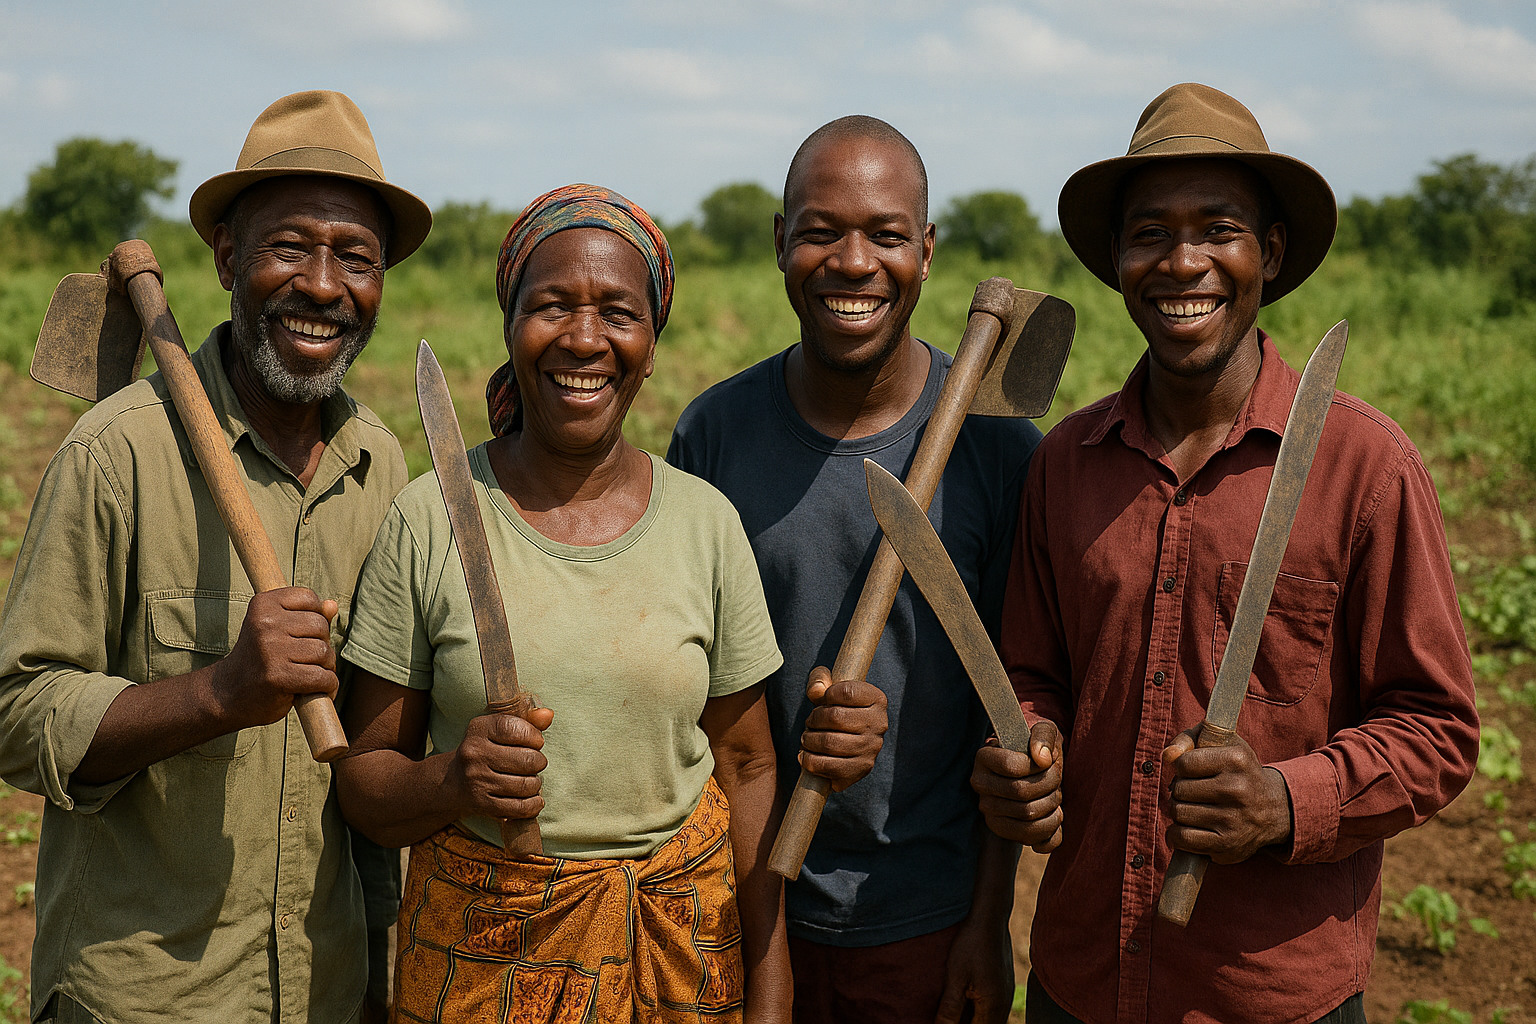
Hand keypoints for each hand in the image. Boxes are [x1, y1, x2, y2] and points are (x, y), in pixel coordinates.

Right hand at [213, 587, 338, 727]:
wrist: (228, 693)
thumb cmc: (260, 659)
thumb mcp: (277, 630)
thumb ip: (306, 615)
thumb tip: (332, 605)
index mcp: (262, 604)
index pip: (309, 598)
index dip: (315, 617)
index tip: (303, 635)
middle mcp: (265, 623)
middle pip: (320, 626)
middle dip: (322, 645)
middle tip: (306, 660)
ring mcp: (271, 649)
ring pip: (324, 652)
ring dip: (325, 667)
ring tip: (308, 674)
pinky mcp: (278, 676)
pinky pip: (322, 677)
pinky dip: (327, 686)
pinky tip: (314, 690)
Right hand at [447, 707, 554, 821]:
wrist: (452, 781)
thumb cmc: (486, 750)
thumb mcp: (500, 729)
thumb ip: (527, 719)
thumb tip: (548, 714)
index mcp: (479, 729)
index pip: (515, 729)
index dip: (534, 736)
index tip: (536, 741)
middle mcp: (475, 754)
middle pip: (527, 759)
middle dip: (538, 762)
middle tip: (534, 763)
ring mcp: (477, 780)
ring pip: (526, 785)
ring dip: (536, 783)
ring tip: (530, 780)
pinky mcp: (482, 804)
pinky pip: (519, 807)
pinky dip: (533, 804)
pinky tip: (534, 798)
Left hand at [798, 666, 887, 791]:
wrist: (845, 746)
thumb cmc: (835, 712)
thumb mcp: (828, 690)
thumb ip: (819, 680)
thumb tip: (816, 691)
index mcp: (877, 699)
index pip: (846, 692)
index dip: (827, 695)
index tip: (822, 701)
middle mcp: (879, 723)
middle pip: (835, 717)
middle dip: (813, 719)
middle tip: (809, 723)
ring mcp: (872, 748)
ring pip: (829, 742)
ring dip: (809, 740)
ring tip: (806, 739)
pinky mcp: (861, 768)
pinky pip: (829, 766)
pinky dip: (810, 761)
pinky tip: (805, 756)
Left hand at [935, 911, 1013, 1023]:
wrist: (990, 919)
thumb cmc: (972, 945)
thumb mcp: (955, 978)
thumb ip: (950, 1009)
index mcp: (992, 1007)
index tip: (942, 1022)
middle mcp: (1003, 1005)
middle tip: (946, 1016)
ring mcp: (1005, 995)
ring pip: (988, 1019)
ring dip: (971, 1019)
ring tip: (951, 1013)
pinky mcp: (1003, 986)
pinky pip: (991, 1008)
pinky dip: (977, 1011)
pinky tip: (963, 1002)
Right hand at [970, 721, 1063, 851]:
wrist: (1034, 770)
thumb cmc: (1038, 748)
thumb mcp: (1044, 731)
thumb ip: (1043, 736)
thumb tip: (1042, 758)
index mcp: (984, 758)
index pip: (1012, 766)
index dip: (1037, 766)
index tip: (1046, 761)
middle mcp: (981, 786)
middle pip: (1021, 792)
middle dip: (1050, 784)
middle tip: (1056, 776)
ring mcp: (990, 811)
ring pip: (1028, 817)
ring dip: (1053, 805)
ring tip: (1056, 795)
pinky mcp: (1004, 832)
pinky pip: (1032, 840)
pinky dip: (1052, 828)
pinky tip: (1054, 815)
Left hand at [1162, 725, 1292, 863]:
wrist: (1274, 809)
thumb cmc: (1238, 772)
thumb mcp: (1221, 744)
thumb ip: (1188, 739)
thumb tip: (1167, 756)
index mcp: (1236, 760)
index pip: (1184, 763)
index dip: (1182, 767)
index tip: (1193, 771)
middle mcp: (1237, 789)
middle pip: (1178, 790)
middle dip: (1180, 791)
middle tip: (1194, 792)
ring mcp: (1232, 819)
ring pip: (1178, 813)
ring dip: (1179, 811)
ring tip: (1194, 808)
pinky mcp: (1227, 844)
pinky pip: (1182, 838)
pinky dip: (1177, 835)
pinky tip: (1188, 827)